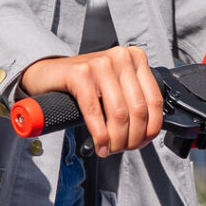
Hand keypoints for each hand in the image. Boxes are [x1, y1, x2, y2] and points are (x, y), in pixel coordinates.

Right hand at [19, 46, 163, 156]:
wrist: (50, 74)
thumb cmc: (85, 83)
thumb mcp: (116, 86)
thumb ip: (133, 100)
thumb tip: (147, 132)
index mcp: (135, 58)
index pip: (155, 100)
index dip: (151, 128)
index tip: (143, 142)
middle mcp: (120, 57)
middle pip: (138, 109)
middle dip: (133, 137)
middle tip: (123, 149)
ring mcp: (100, 63)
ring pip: (119, 113)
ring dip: (117, 139)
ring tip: (111, 149)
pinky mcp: (80, 73)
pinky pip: (95, 112)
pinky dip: (99, 134)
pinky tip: (99, 145)